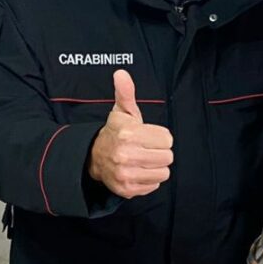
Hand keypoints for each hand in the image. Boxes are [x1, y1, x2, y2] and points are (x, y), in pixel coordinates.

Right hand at [86, 70, 173, 196]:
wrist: (94, 157)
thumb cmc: (116, 132)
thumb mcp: (122, 112)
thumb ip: (126, 92)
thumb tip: (121, 73)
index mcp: (128, 134)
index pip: (167, 139)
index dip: (160, 137)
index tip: (148, 136)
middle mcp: (125, 155)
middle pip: (168, 157)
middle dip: (159, 152)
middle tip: (146, 148)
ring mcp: (125, 174)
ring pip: (164, 173)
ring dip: (156, 167)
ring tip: (143, 160)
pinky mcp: (127, 190)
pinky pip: (154, 186)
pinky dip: (149, 180)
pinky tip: (138, 171)